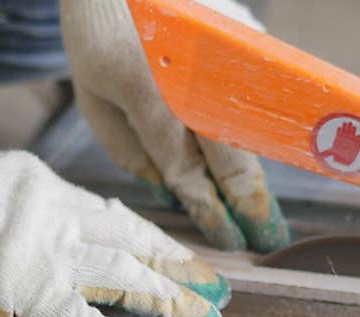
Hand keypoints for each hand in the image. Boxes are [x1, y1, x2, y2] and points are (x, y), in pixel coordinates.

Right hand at [0, 147, 230, 316]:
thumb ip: (32, 206)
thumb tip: (60, 227)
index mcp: (48, 187)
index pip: (116, 216)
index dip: (154, 240)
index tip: (182, 255)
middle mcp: (59, 216)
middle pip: (136, 241)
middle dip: (182, 267)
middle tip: (220, 287)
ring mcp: (47, 254)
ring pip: (127, 276)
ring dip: (172, 301)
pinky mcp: (27, 292)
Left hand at [60, 0, 289, 252]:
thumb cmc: (99, 32)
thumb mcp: (92, 94)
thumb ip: (126, 149)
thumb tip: (168, 190)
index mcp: (150, 97)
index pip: (188, 170)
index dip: (210, 211)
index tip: (228, 241)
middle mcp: (197, 83)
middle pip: (234, 159)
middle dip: (251, 206)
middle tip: (267, 242)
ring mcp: (228, 62)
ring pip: (252, 135)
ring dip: (261, 177)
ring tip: (267, 212)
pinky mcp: (248, 43)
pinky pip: (256, 101)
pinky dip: (258, 137)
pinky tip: (259, 161)